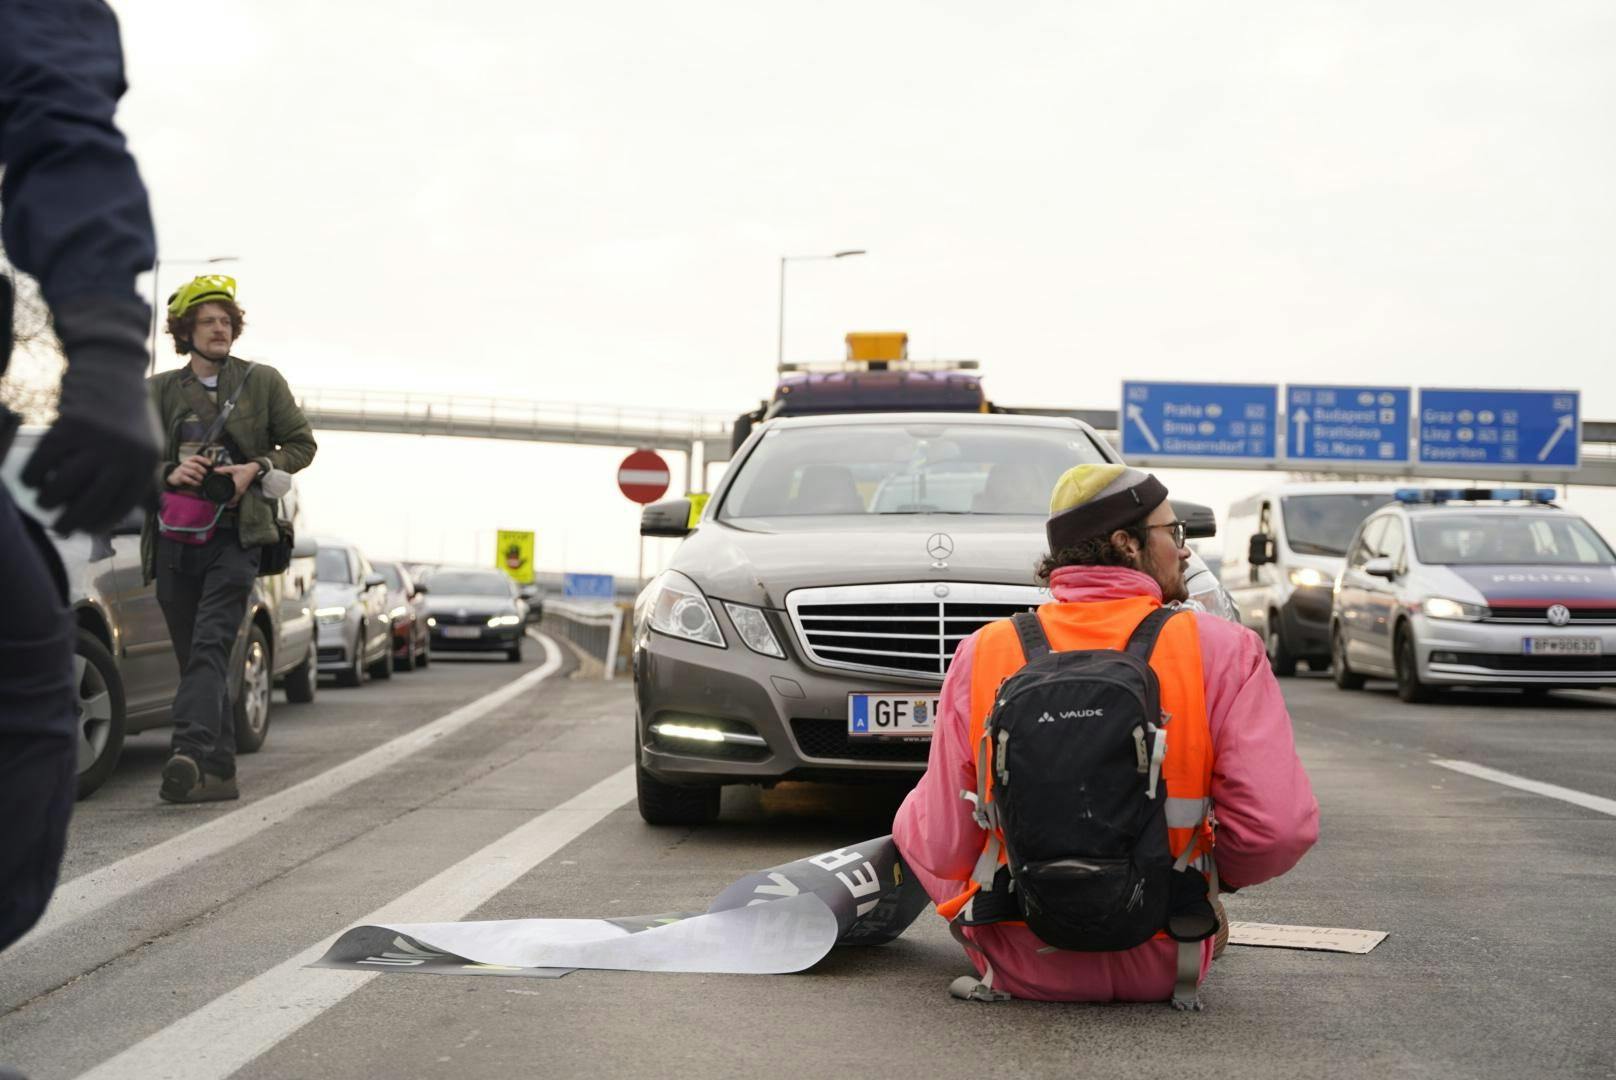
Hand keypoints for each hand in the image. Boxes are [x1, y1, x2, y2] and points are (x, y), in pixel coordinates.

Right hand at [21, 297, 159, 533]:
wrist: (113, 368)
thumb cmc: (129, 412)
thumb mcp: (149, 444)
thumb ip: (144, 476)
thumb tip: (150, 510)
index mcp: (146, 462)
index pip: (121, 505)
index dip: (100, 522)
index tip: (85, 530)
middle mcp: (126, 454)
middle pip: (91, 501)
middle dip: (72, 520)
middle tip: (59, 528)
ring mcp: (98, 440)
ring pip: (64, 485)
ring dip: (48, 500)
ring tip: (42, 502)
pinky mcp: (72, 425)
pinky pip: (45, 460)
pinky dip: (33, 474)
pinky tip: (29, 480)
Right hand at [167, 455, 210, 489]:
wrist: (174, 477)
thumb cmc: (187, 471)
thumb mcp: (192, 466)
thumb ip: (200, 464)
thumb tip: (211, 466)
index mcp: (189, 459)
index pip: (196, 457)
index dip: (204, 460)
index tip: (210, 464)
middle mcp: (185, 463)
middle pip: (196, 466)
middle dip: (203, 471)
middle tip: (206, 474)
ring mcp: (182, 470)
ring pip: (193, 473)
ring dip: (200, 477)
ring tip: (202, 480)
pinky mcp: (180, 476)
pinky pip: (189, 479)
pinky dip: (195, 482)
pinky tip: (198, 483)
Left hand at [214, 462, 261, 505]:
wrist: (253, 470)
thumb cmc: (244, 469)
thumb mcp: (232, 468)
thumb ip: (223, 469)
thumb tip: (215, 470)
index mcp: (236, 486)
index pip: (229, 497)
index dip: (223, 500)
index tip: (218, 499)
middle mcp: (239, 491)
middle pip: (232, 501)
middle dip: (226, 502)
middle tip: (219, 501)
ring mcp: (242, 491)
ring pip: (235, 501)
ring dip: (230, 502)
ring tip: (224, 502)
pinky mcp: (243, 491)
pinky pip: (238, 498)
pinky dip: (234, 500)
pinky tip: (231, 499)